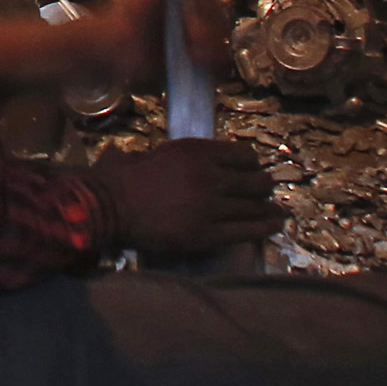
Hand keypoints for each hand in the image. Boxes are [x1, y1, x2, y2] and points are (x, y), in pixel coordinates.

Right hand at [93, 139, 276, 258]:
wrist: (108, 206)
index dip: (252, 163)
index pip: (242, 155)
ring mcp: (211, 206)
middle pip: (253, 181)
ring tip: (279, 212)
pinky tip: (275, 226)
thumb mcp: (152, 154)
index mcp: (197, 151)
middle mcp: (210, 176)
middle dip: (264, 186)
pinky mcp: (207, 234)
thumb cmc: (121, 178)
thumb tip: (176, 162)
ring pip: (253, 206)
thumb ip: (174, 157)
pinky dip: (264, 228)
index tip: (254, 169)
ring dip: (269, 208)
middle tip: (267, 190)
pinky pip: (245, 230)